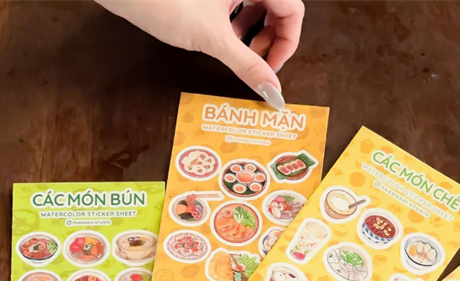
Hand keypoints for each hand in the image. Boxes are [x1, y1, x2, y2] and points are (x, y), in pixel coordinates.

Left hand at [96, 0, 304, 109]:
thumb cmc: (165, 1)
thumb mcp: (214, 39)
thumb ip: (248, 65)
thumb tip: (273, 92)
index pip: (293, 9)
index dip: (287, 42)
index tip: (270, 67)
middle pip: (278, 7)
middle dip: (270, 38)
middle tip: (255, 60)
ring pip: (257, 4)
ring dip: (252, 31)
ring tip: (236, 51)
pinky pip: (236, 2)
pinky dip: (235, 23)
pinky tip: (221, 38)